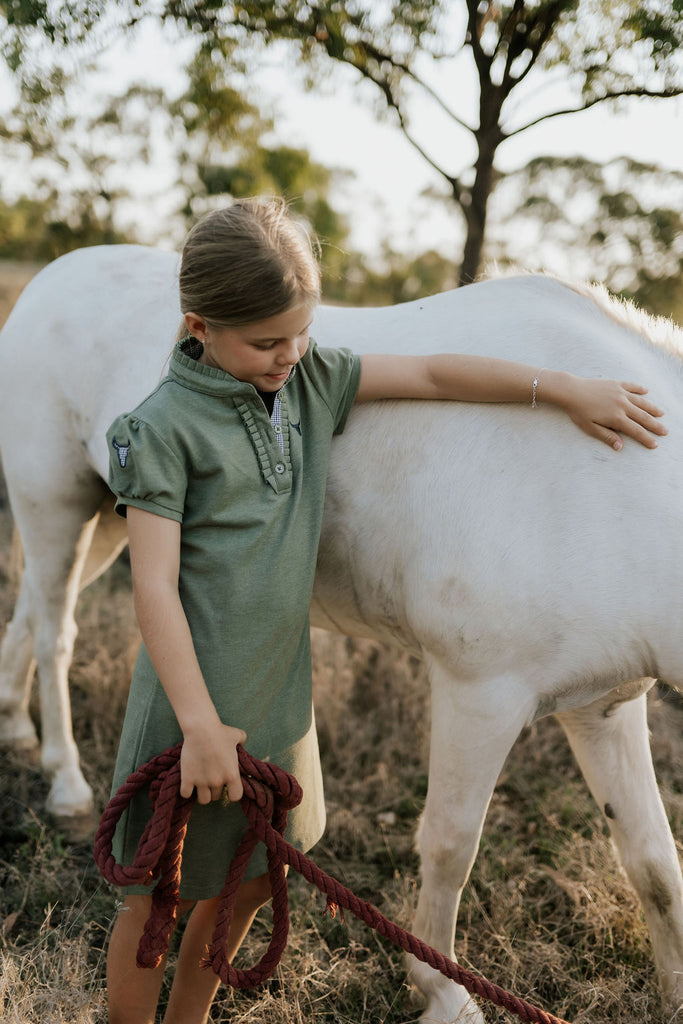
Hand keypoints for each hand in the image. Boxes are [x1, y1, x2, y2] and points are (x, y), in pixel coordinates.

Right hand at [179, 720, 246, 803]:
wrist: (201, 728)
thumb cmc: (220, 731)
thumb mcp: (237, 735)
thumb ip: (243, 740)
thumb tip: (242, 743)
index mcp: (232, 774)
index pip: (235, 796)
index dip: (232, 793)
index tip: (228, 787)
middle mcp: (217, 781)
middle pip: (217, 797)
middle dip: (215, 789)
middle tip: (212, 779)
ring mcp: (202, 781)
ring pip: (203, 800)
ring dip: (202, 793)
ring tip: (201, 784)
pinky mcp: (187, 778)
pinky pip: (186, 794)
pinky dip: (186, 791)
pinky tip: (188, 782)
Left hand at [549, 373, 667, 449]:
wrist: (571, 391)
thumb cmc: (578, 412)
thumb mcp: (590, 428)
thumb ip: (607, 436)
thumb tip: (620, 447)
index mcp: (616, 418)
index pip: (636, 431)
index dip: (646, 438)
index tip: (655, 444)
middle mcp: (622, 405)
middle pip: (643, 417)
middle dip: (655, 425)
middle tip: (665, 431)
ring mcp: (620, 393)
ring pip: (641, 402)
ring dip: (652, 408)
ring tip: (661, 413)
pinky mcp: (616, 384)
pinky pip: (632, 386)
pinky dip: (640, 389)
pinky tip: (646, 392)